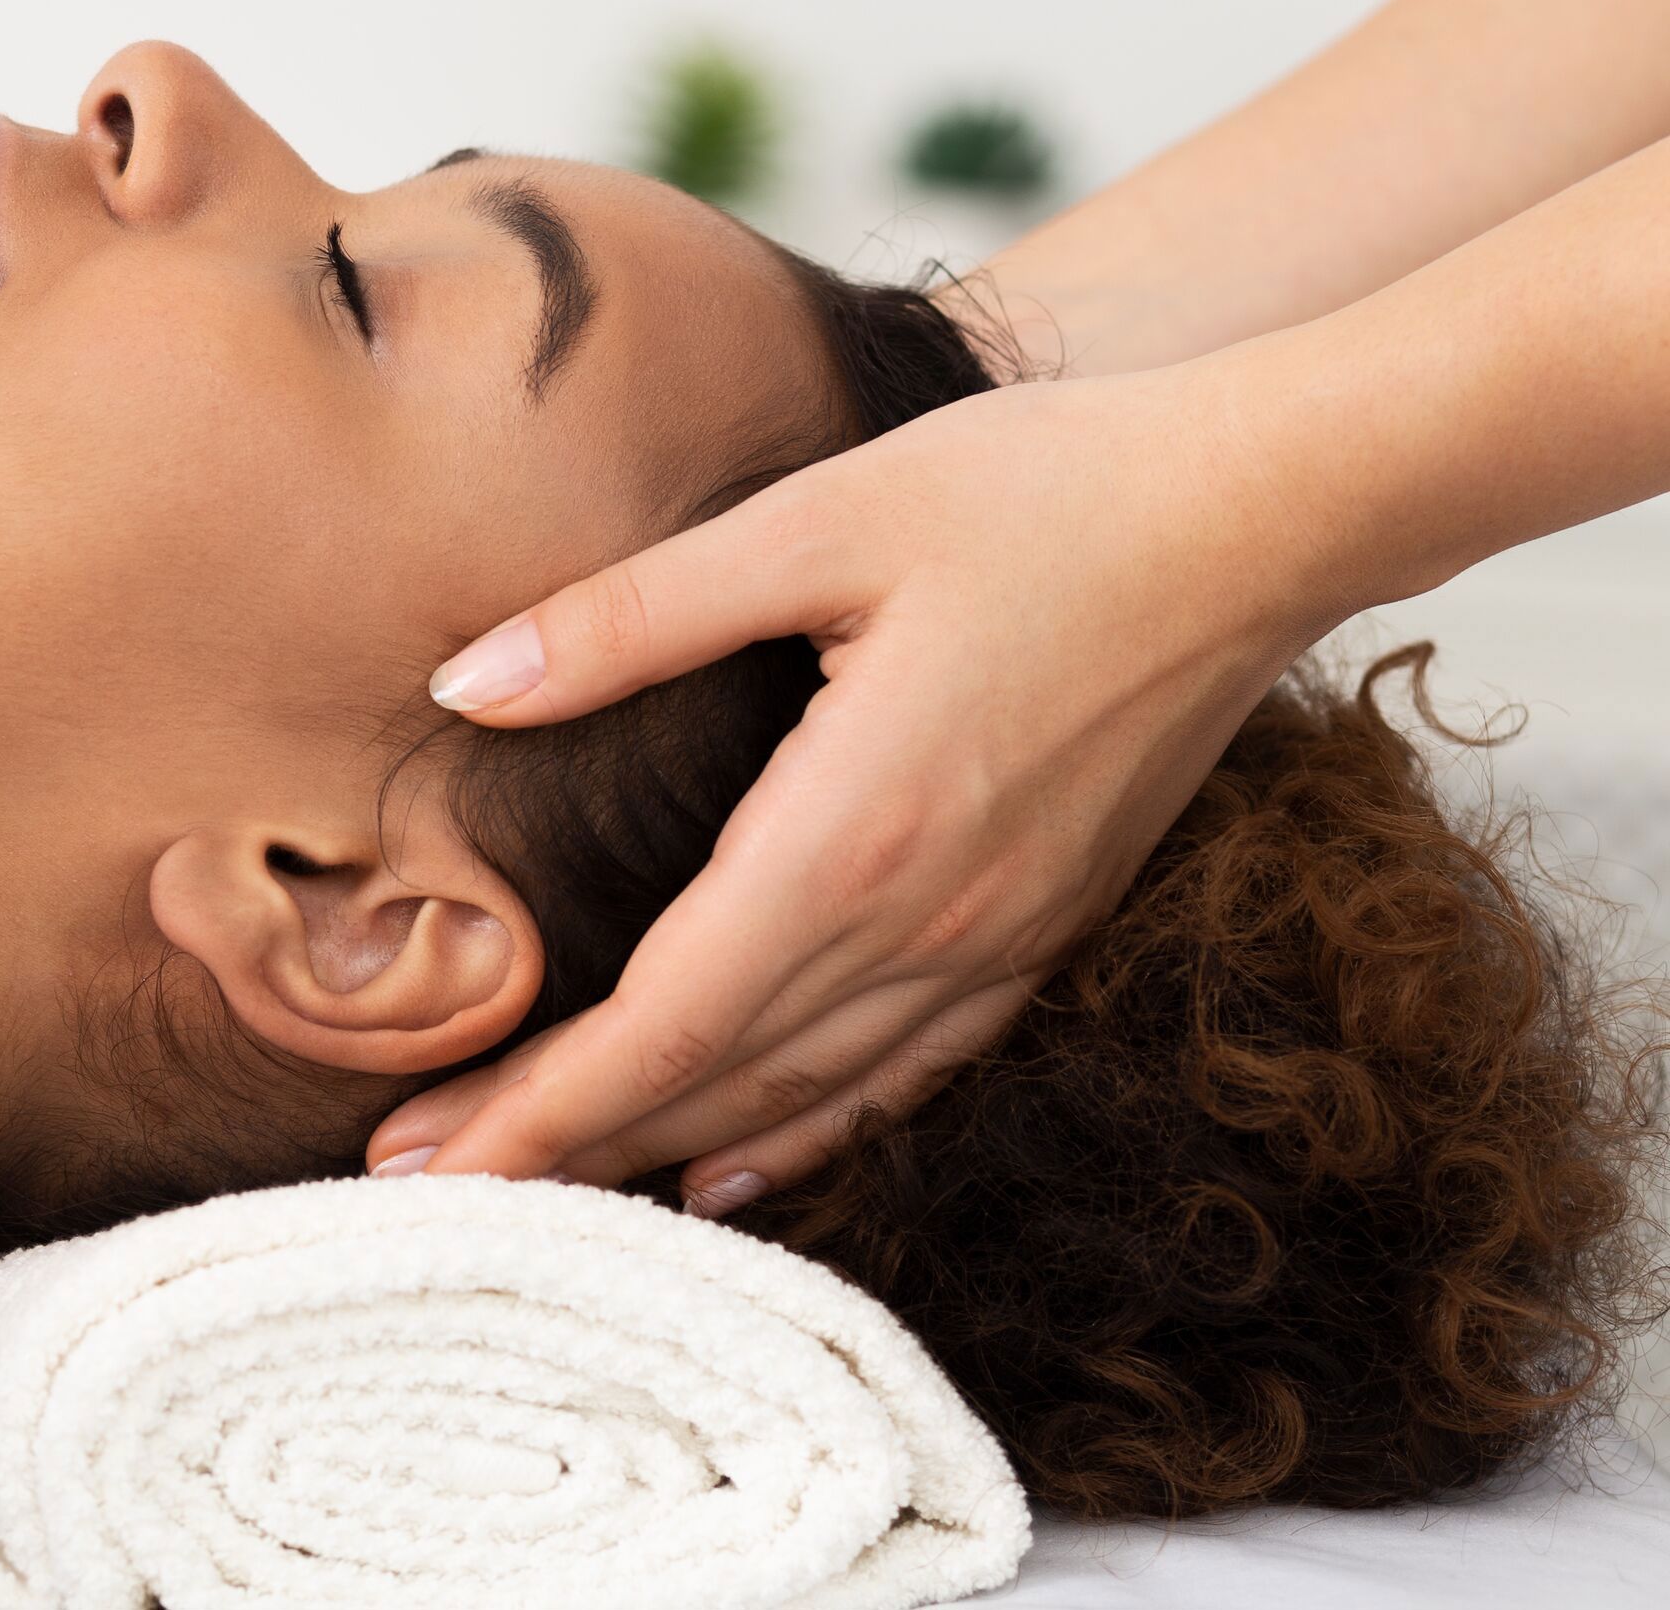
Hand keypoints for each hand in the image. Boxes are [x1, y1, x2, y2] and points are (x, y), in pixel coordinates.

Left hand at [365, 350, 1350, 1212]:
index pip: (663, 1022)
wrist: (1263, 505)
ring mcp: (997, 936)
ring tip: (544, 1197)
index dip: (537, 1107)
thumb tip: (465, 684)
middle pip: (715, 1083)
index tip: (421, 1163)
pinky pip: (906, 1070)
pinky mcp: (1046, 923)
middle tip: (425, 1191)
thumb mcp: (813, 519)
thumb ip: (632, 616)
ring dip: (664, 1153)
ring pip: (805, 1095)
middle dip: (563, 1150)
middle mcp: (926, 919)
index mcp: (851, 830)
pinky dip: (807, 1132)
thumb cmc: (1041, 488)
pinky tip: (735, 1167)